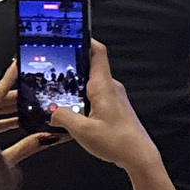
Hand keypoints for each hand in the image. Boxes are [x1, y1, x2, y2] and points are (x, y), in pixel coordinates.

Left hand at [0, 62, 63, 165]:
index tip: (19, 66)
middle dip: (17, 98)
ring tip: (33, 109)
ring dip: (12, 113)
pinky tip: (18, 127)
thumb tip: (47, 137)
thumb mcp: (1, 165)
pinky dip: (4, 126)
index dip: (8, 81)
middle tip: (37, 91)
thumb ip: (24, 149)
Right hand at [49, 41, 161, 174]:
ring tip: (53, 87)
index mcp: (104, 86)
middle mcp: (110, 88)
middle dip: (71, 64)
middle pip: (89, 67)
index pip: (97, 53)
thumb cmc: (117, 142)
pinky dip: (79, 97)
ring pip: (89, 83)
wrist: (139, 156)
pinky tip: (68, 108)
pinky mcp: (113, 108)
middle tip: (50, 64)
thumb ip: (62, 117)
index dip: (85, 40)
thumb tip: (51, 110)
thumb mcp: (82, 130)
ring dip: (73, 84)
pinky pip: (93, 96)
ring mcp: (113, 97)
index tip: (70, 33)